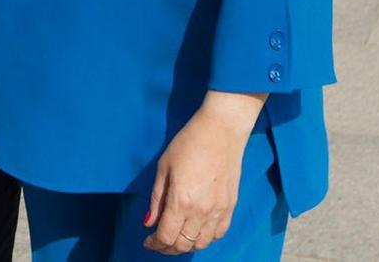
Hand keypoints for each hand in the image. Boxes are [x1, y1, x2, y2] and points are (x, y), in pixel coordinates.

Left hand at [143, 99, 260, 252]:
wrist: (221, 130)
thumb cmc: (189, 143)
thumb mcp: (164, 167)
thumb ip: (156, 199)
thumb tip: (149, 223)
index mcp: (181, 201)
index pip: (166, 237)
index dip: (155, 244)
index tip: (148, 241)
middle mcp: (201, 211)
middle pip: (183, 245)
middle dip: (167, 248)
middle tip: (159, 242)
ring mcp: (218, 210)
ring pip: (202, 244)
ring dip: (186, 246)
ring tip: (176, 239)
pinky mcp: (230, 206)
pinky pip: (218, 233)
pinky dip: (206, 239)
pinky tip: (197, 232)